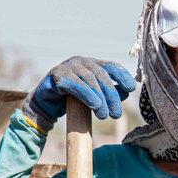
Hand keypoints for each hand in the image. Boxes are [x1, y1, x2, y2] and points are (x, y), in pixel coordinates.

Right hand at [22, 56, 136, 131]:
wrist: (45, 104)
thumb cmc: (71, 99)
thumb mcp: (94, 96)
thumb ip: (108, 93)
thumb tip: (126, 92)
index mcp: (92, 64)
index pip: (111, 66)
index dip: (122, 76)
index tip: (132, 88)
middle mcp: (81, 61)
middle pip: (102, 76)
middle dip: (112, 95)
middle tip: (116, 113)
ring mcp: (68, 67)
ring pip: (90, 80)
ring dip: (100, 99)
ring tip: (105, 115)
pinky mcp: (57, 76)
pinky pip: (75, 84)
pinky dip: (87, 94)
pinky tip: (95, 104)